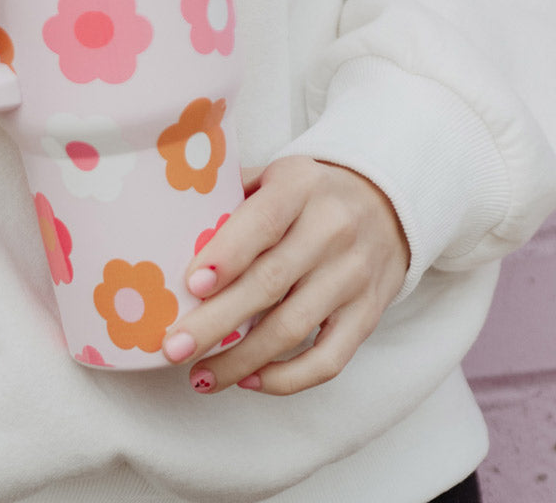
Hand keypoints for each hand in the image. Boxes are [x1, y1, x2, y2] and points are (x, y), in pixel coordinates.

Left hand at [162, 156, 409, 394]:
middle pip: (270, 283)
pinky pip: (329, 359)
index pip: (263, 221)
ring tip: (197, 376)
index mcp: (301, 186)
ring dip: (241, 360)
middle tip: (173, 347)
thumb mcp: (274, 175)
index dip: (227, 255)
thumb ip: (229, 196)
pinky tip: (248, 380)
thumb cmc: (308, 193)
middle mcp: (332, 229)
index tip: (191, 285)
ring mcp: (354, 275)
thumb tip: (168, 229)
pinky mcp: (368, 313)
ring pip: (293, 328)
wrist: (387, 203)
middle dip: (216, 321)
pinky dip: (287, 378)